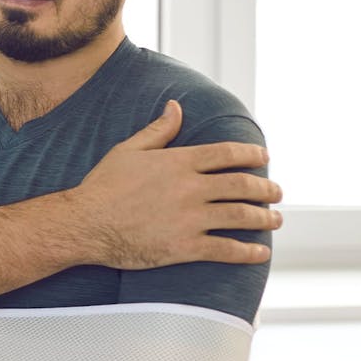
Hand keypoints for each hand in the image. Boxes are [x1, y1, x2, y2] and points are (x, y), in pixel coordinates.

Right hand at [69, 100, 282, 268]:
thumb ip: (158, 130)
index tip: (264, 157)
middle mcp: (190, 188)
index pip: (227, 154)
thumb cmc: (102, 186)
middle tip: (276, 193)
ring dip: (264, 218)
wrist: (84, 224)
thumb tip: (176, 107)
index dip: (251, 154)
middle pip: (243, 185)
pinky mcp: (184, 247)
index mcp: (178, 162)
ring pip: (241, 216)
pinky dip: (248, 252)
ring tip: (274, 220)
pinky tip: (260, 253)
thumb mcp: (128, 150)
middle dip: (266, 189)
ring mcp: (189, 219)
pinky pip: (226, 249)